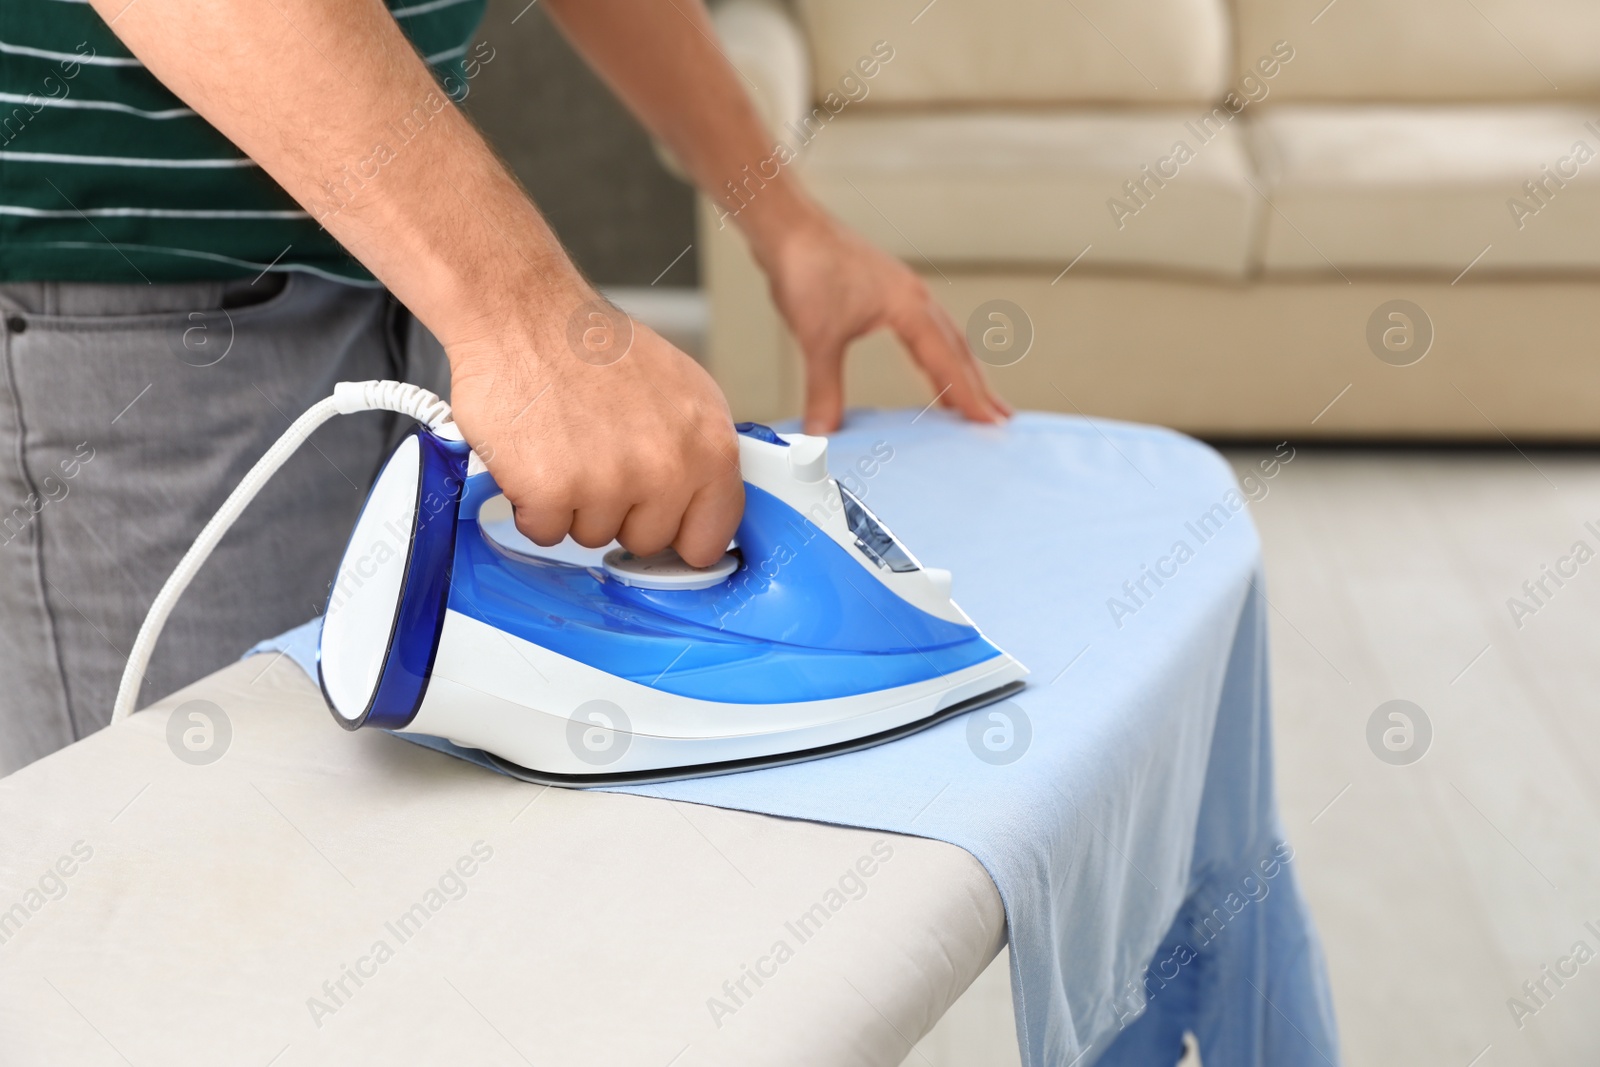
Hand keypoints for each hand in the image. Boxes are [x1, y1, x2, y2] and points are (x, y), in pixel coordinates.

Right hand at [446, 287, 743, 567]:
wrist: (522, 314)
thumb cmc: (592, 346)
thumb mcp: (679, 390)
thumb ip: (696, 452)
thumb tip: (699, 502)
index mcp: (709, 445)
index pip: (713, 535)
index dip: (682, 535)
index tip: (664, 528)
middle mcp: (667, 468)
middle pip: (648, 541)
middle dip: (620, 512)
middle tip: (597, 456)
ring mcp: (610, 483)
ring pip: (592, 537)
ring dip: (573, 505)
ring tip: (564, 446)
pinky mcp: (553, 491)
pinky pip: (544, 532)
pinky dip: (532, 504)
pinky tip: (535, 456)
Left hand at [752, 207, 1011, 434]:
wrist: (790, 227)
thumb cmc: (808, 268)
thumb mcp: (818, 339)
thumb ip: (824, 388)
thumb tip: (822, 430)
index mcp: (911, 308)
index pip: (949, 363)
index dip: (970, 397)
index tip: (990, 423)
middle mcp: (916, 298)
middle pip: (959, 350)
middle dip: (980, 386)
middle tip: (1001, 417)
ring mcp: (903, 291)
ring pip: (945, 337)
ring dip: (962, 368)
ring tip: (973, 397)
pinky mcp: (887, 289)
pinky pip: (926, 327)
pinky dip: (937, 351)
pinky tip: (931, 361)